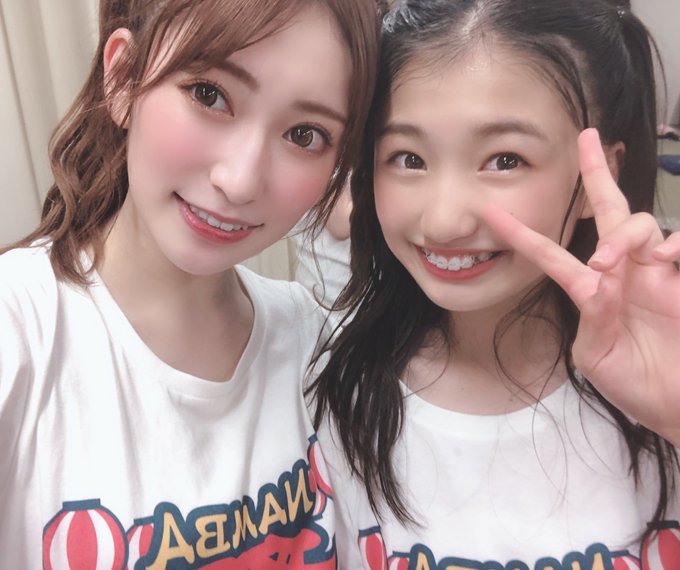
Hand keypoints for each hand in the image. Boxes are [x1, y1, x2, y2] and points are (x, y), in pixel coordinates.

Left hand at [483, 128, 679, 445]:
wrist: (677, 406)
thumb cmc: (634, 383)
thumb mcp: (597, 354)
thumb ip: (592, 316)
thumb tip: (597, 278)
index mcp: (594, 290)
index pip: (555, 253)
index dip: (525, 234)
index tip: (491, 213)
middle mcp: (624, 273)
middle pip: (610, 211)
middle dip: (597, 176)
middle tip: (587, 138)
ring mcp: (657, 274)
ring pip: (641, 225)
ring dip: (624, 235)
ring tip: (612, 261)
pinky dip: (677, 244)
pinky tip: (666, 257)